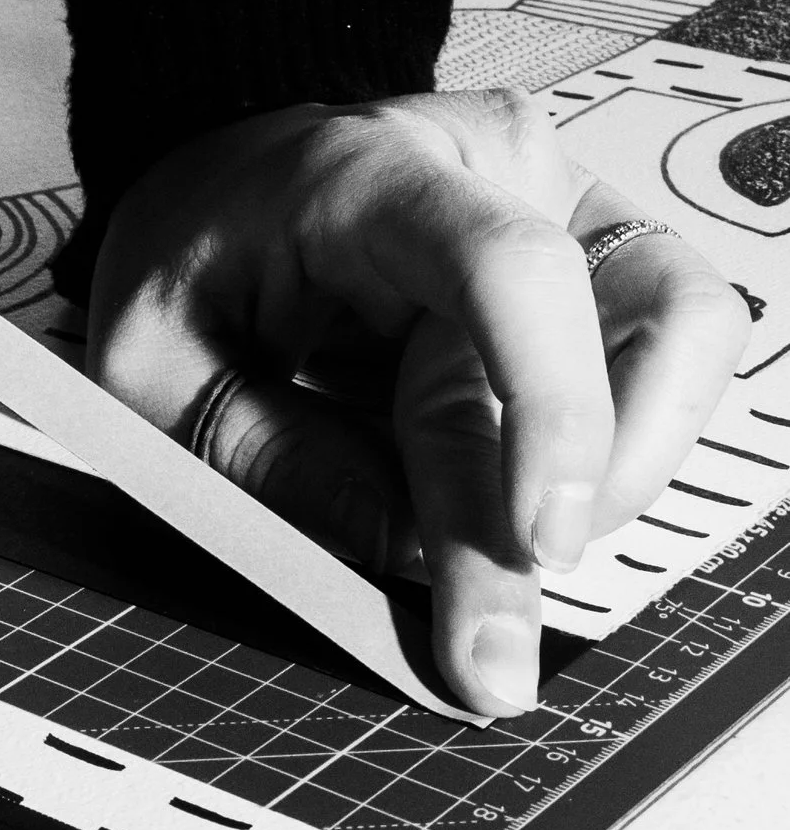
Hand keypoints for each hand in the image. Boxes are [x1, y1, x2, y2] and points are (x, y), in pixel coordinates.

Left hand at [85, 92, 745, 716]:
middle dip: (548, 521)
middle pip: (601, 341)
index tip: (539, 544)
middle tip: (489, 655)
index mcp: (372, 176)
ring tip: (506, 556)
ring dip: (617, 478)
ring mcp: (566, 208)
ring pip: (680, 344)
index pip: (510, 269)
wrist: (222, 188)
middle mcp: (501, 174)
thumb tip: (409, 551)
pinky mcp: (599, 261)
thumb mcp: (149, 365)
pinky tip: (523, 508)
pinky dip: (614, 458)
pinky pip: (664, 364)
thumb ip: (263, 455)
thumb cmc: (185, 258)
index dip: (551, 408)